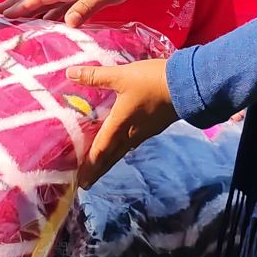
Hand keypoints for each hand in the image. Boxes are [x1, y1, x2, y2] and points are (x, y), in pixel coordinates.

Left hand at [67, 59, 176, 186]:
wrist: (187, 84)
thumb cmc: (151, 81)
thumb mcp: (121, 76)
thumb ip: (95, 76)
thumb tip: (70, 73)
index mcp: (120, 124)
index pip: (101, 150)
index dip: (90, 165)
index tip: (81, 181)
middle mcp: (131, 133)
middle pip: (111, 156)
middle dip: (98, 170)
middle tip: (86, 183)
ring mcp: (145, 131)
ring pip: (123, 151)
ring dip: (110, 161)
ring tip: (101, 167)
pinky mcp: (154, 126)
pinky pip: (134, 143)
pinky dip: (123, 149)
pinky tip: (124, 146)